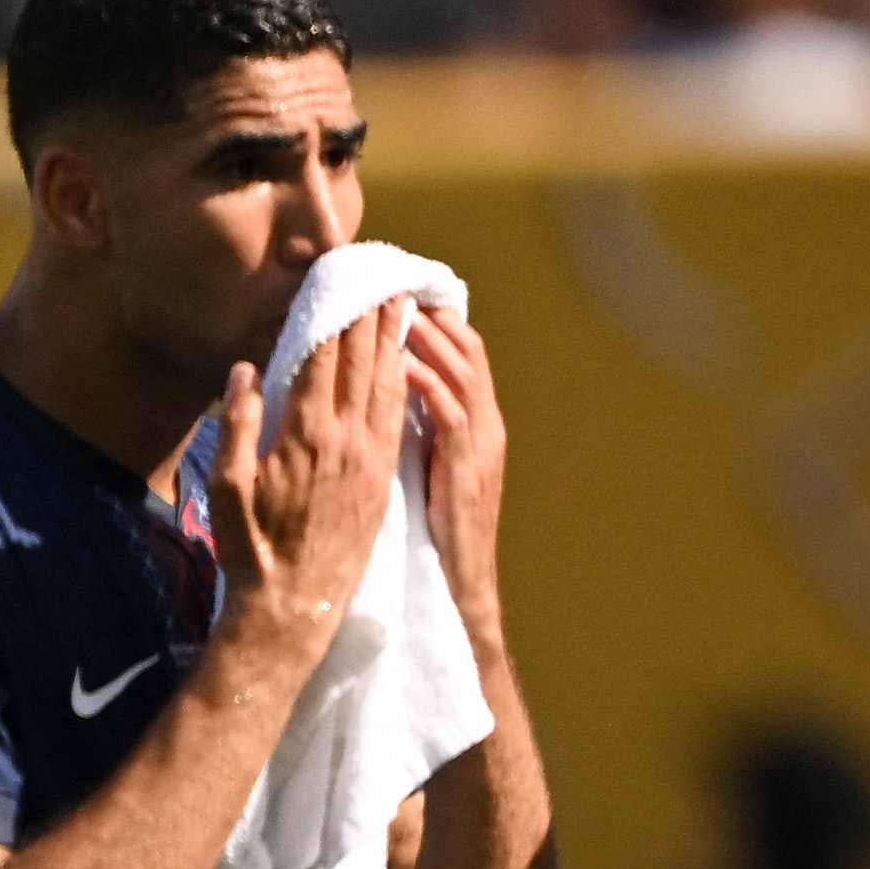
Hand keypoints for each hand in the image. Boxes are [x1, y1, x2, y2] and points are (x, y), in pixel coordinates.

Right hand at [214, 297, 415, 676]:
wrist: (296, 604)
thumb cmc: (251, 550)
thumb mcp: (227, 488)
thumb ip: (237, 425)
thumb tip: (244, 371)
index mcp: (307, 434)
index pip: (325, 356)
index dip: (333, 311)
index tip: (338, 276)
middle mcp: (348, 437)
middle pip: (363, 359)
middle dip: (370, 312)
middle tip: (378, 271)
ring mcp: (371, 455)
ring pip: (387, 380)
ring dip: (393, 338)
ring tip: (399, 302)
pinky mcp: (382, 473)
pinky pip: (395, 412)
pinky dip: (401, 376)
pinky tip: (404, 360)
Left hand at [404, 305, 507, 639]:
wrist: (457, 583)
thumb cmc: (433, 531)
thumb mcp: (429, 470)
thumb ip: (418, 431)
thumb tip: (385, 396)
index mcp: (474, 424)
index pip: (459, 356)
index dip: (434, 323)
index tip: (400, 294)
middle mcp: (484, 424)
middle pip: (465, 351)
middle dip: (434, 315)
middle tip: (397, 284)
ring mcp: (480, 443)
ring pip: (462, 372)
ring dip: (430, 338)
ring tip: (396, 308)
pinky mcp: (467, 465)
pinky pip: (449, 412)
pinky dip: (427, 382)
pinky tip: (400, 362)